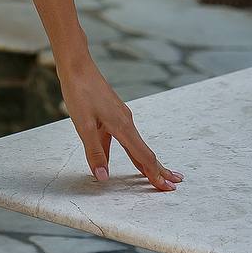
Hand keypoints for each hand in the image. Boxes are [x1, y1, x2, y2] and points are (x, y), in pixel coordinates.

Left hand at [57, 52, 183, 191]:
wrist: (76, 64)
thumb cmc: (79, 92)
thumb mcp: (83, 125)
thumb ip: (94, 152)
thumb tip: (103, 178)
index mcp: (122, 126)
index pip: (143, 156)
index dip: (154, 174)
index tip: (168, 188)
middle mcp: (126, 122)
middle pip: (145, 151)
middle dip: (158, 169)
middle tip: (174, 184)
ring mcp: (120, 116)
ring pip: (135, 144)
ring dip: (145, 160)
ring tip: (154, 174)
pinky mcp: (112, 112)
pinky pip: (123, 136)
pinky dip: (128, 150)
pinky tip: (117, 158)